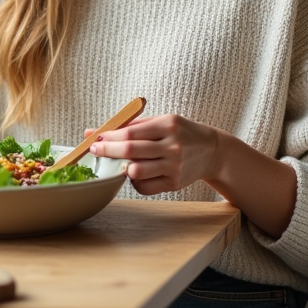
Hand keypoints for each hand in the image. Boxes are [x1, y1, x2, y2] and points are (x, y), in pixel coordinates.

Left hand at [86, 114, 221, 195]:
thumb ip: (131, 125)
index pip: (131, 133)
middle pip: (131, 151)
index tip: (95, 138)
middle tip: (94, 150)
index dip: (109, 137)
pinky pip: (144, 187)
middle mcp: (172, 146)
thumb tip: (95, 131)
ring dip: (121, 167)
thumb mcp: (162, 121)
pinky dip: (134, 181)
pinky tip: (135, 172)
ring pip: (136, 171)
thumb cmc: (181, 133)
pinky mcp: (174, 184)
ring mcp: (174, 167)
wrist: (212, 151)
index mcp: (168, 125)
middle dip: (107, 151)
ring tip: (119, 162)